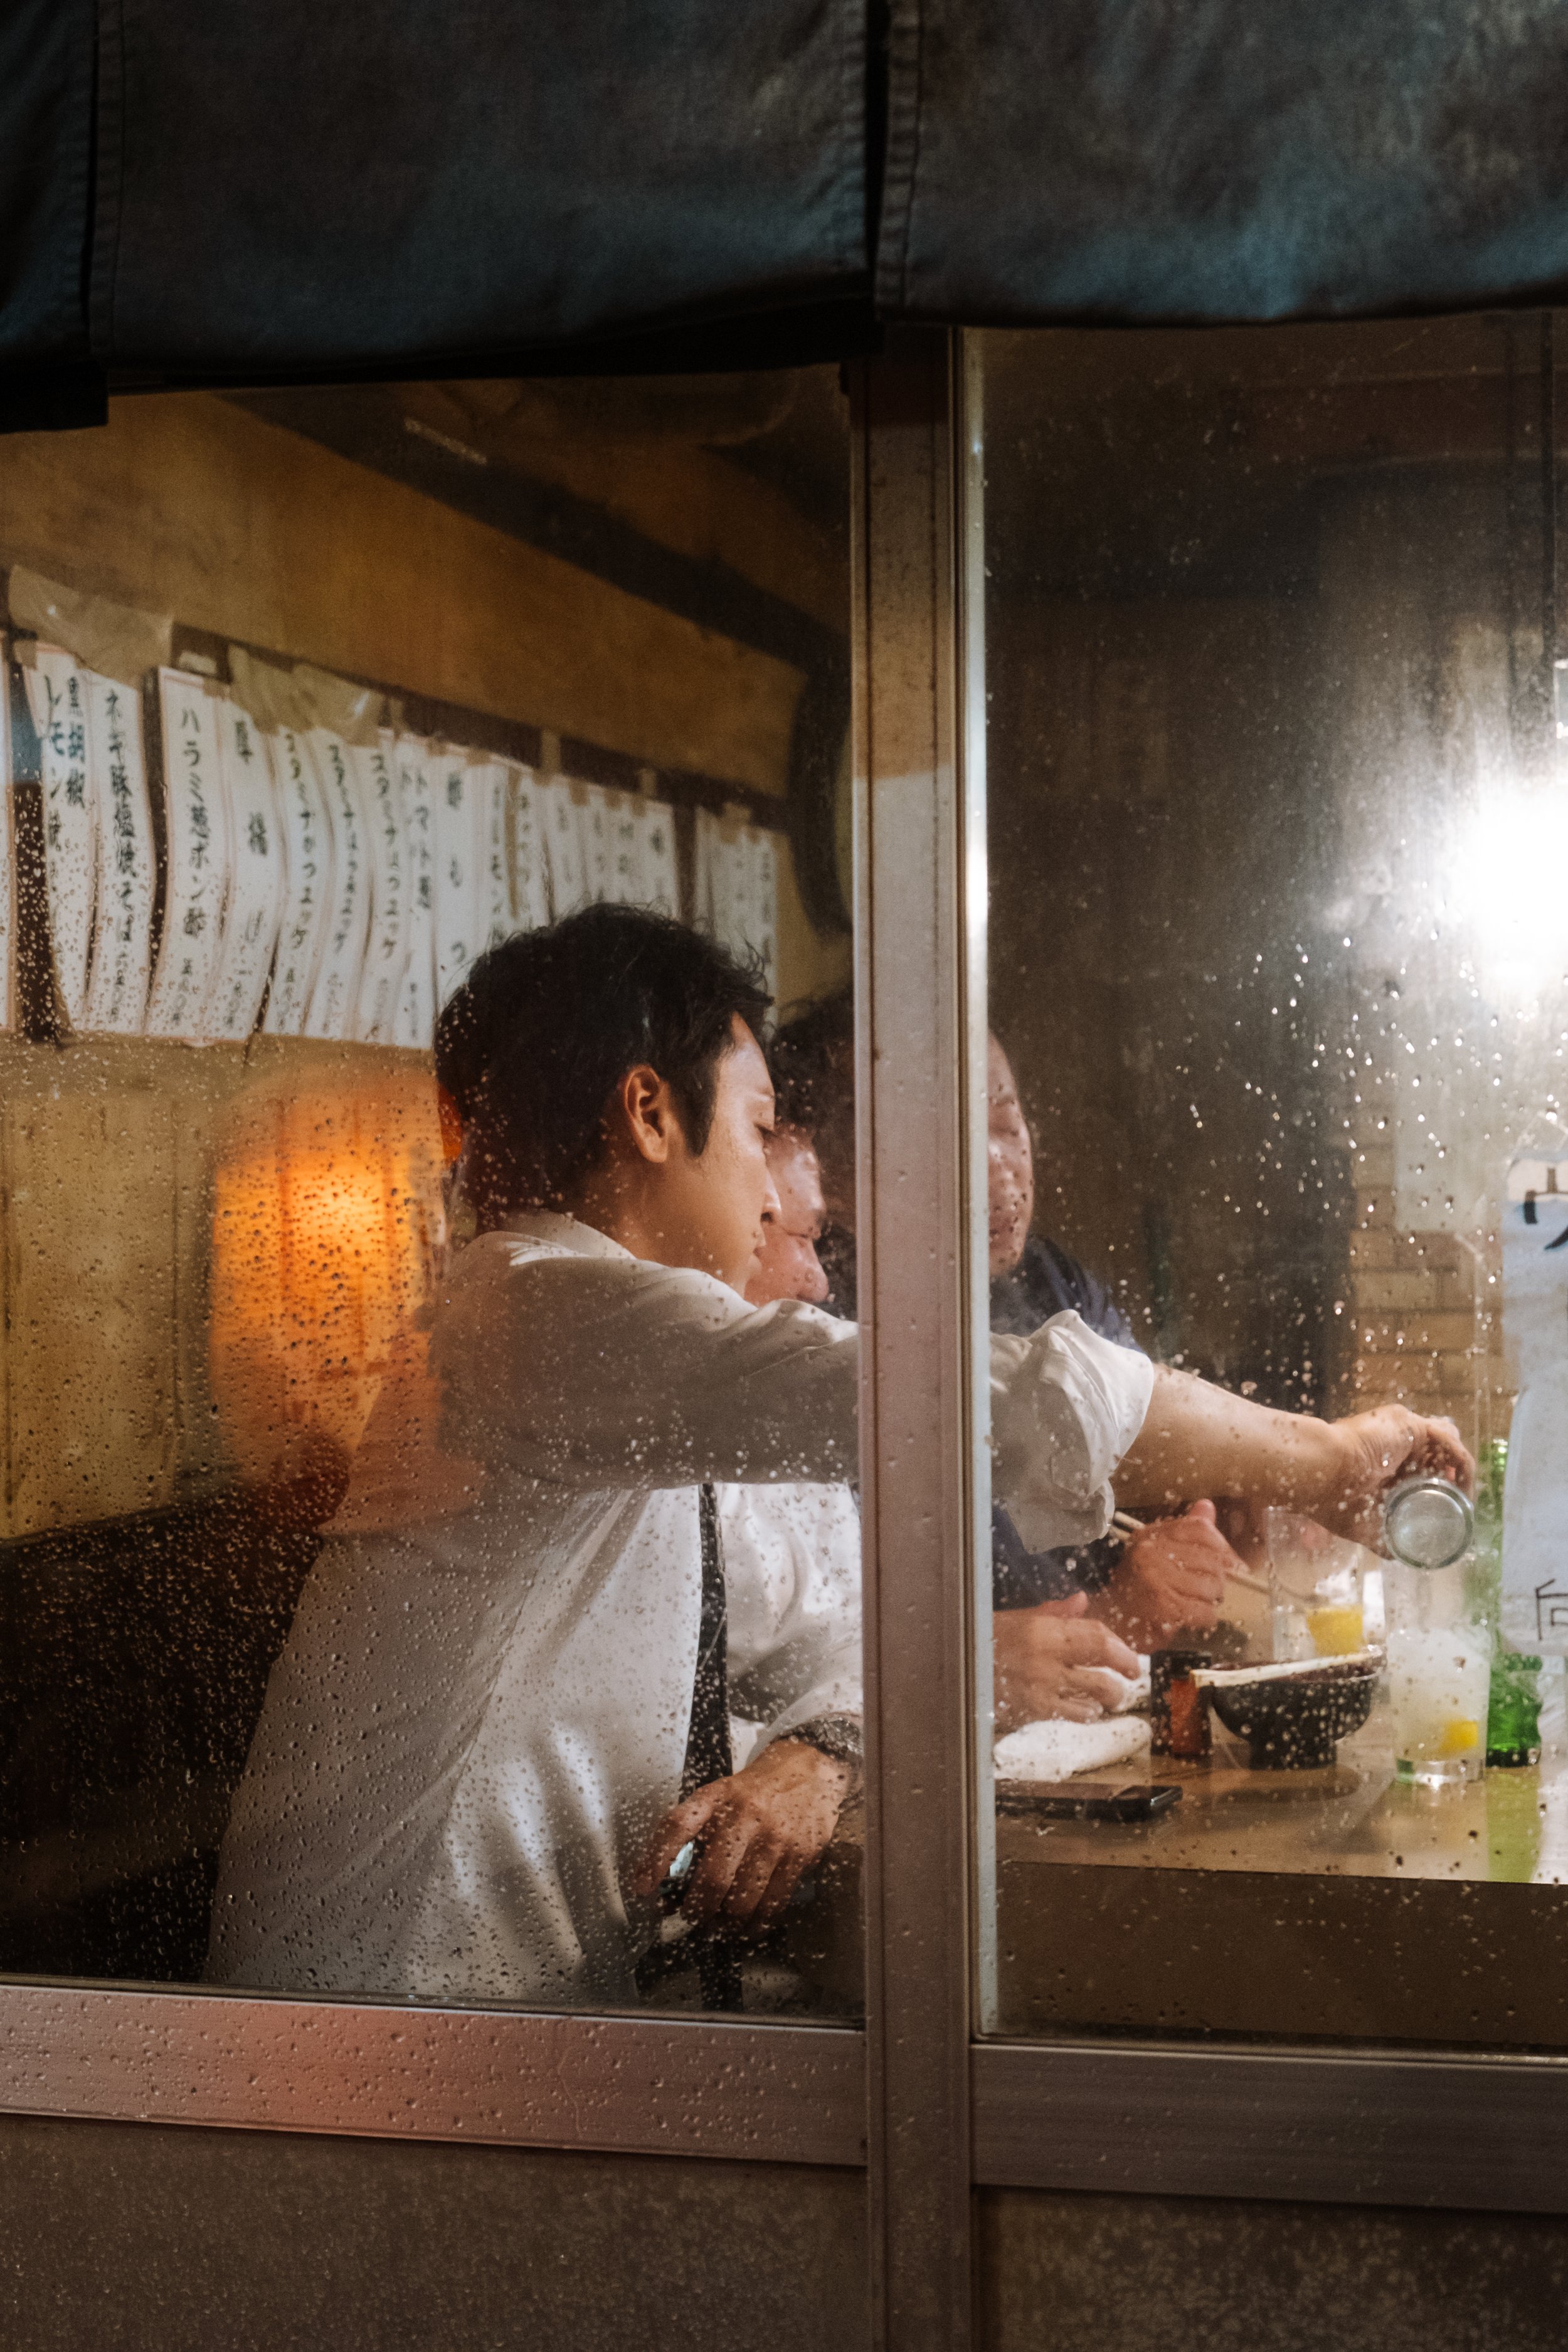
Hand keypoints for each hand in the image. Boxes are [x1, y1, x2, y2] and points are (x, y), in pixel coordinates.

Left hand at [635, 1739, 852, 1931]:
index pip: (678, 1826)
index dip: (656, 1860)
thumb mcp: (721, 1796)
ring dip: (725, 1924)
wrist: (808, 1772)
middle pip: (713, 1878)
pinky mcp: (799, 1856)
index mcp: (716, 1797)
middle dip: (696, 1910)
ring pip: (742, 1900)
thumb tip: (666, 1886)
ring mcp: (774, 1838)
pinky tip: (747, 1927)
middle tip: (691, 1918)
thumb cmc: (756, 1791)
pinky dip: (756, 1925)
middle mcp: (744, 1816)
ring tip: (718, 1927)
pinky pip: (773, 1903)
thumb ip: (695, 1833)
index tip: (642, 1888)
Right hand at [993, 1593, 1139, 1732]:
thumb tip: (1081, 1602)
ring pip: (1093, 1700)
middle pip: (1102, 1672)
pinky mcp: (1033, 1713)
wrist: (950, 1669)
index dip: (1121, 1650)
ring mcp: (1041, 1691)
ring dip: (1106, 1699)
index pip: (1097, 1639)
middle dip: (1122, 1677)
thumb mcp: (1016, 1618)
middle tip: (1127, 1678)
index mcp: (1044, 1631)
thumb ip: (1053, 1612)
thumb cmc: (982, 1640)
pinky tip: (1083, 1709)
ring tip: (1106, 1697)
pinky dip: (1084, 1713)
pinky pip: (1072, 1716)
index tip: (1129, 1657)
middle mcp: (1047, 1662)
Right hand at [1094, 1500, 1235, 1646]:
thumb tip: (1206, 1506)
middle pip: (1211, 1561)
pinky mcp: (1164, 1607)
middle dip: (1218, 1579)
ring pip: (1212, 1587)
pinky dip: (1206, 1618)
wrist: (1110, 1623)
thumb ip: (1186, 1531)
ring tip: (1196, 1603)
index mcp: (1150, 1535)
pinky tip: (1193, 1618)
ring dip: (1211, 1600)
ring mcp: (1156, 1579)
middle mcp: (1151, 1552)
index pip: (1201, 1529)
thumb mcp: (1158, 1552)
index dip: (1222, 1547)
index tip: (1230, 1564)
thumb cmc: (1138, 1588)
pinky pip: (1205, 1612)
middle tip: (1208, 1590)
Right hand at [1318, 1407, 1473, 1543]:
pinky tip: (1461, 1487)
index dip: (1438, 1487)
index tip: (1446, 1511)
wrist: (1320, 1474)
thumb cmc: (1331, 1499)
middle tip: (1457, 1505)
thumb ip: (1382, 1538)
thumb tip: (1397, 1555)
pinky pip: (1448, 1441)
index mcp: (1382, 1462)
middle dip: (1452, 1479)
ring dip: (1459, 1472)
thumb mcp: (1363, 1524)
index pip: (1420, 1468)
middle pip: (1437, 1455)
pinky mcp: (1410, 1424)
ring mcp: (1402, 1431)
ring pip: (1446, 1446)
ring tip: (1462, 1498)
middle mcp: (1394, 1443)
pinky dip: (1460, 1464)